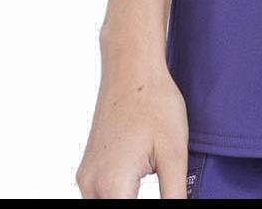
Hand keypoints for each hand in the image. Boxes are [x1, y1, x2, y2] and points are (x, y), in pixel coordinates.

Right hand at [75, 51, 189, 198]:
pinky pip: (99, 195)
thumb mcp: (174, 154)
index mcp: (112, 186)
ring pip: (103, 205)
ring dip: (127, 202)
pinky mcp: (88, 167)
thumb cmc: (155, 102)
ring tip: (154, 181)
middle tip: (166, 190)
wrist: (131, 66)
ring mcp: (86, 175)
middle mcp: (91, 185)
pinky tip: (140, 184)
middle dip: (136, 207)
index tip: (169, 194)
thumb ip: (175, 196)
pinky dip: (119, 196)